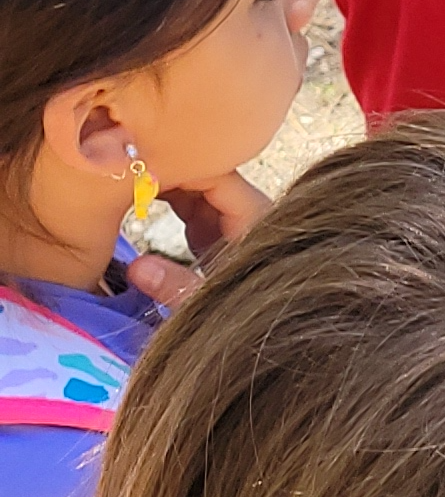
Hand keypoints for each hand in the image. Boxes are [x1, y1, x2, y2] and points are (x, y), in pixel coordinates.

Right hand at [126, 169, 270, 302]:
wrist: (271, 334)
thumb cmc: (250, 315)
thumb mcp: (212, 305)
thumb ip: (178, 287)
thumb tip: (138, 268)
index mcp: (253, 220)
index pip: (217, 176)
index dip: (181, 166)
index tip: (140, 162)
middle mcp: (244, 212)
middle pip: (205, 175)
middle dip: (168, 168)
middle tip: (122, 165)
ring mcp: (228, 220)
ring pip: (194, 186)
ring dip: (162, 181)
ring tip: (121, 174)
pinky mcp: (214, 231)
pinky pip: (188, 203)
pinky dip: (163, 196)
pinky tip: (133, 191)